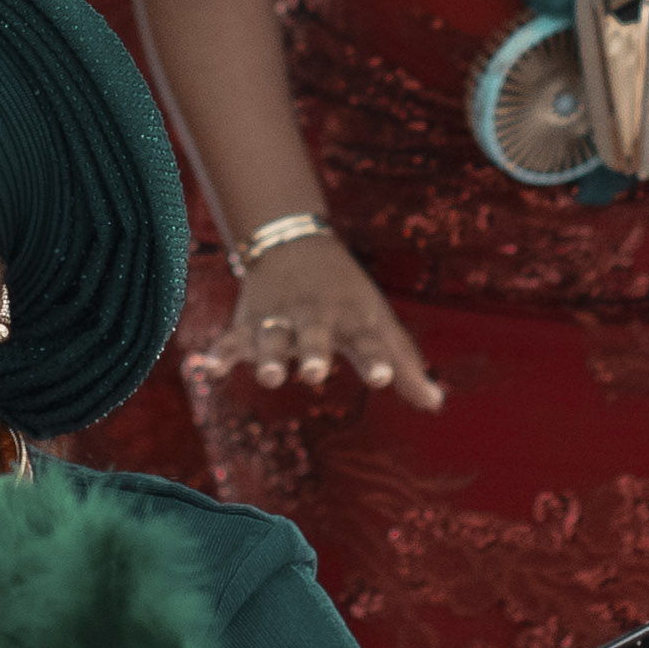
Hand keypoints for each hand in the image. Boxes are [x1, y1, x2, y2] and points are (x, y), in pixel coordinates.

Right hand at [199, 235, 444, 408]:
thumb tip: (436, 405)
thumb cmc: (347, 295)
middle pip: (315, 335)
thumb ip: (404, 364)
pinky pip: (233, 338)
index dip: (375, 358)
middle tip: (316, 372)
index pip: (368, 340)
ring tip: (271, 376)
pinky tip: (212, 369)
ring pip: (273, 337)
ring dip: (270, 355)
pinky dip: (222, 351)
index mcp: (352, 318)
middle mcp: (315, 316)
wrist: (294, 242)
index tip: (384, 378)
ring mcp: (279, 318)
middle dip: (314, 352)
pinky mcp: (248, 322)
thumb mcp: (379, 322)